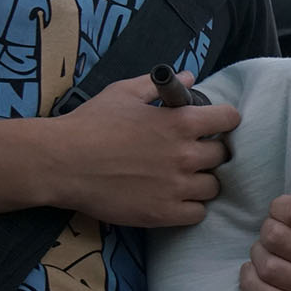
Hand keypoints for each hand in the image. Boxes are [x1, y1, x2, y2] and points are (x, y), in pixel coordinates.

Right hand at [51, 72, 237, 226]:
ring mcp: (176, 187)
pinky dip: (190, 207)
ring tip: (182, 177)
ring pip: (213, 187)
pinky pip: (197, 214)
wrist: (61, 162)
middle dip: (211, 151)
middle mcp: (185, 155)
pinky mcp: (163, 213)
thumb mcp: (124, 93)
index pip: (229, 119)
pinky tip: (175, 198)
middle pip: (223, 155)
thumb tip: (189, 77)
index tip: (214, 124)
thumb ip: (160, 86)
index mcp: (181, 122)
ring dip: (202, 181)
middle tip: (192, 152)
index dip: (224, 119)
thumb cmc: (90, 124)